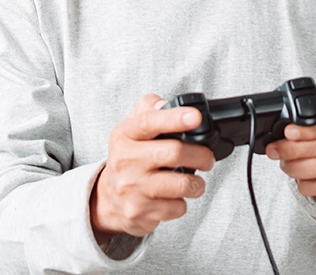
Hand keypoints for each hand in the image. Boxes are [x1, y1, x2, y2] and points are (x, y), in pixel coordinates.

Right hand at [90, 94, 214, 239]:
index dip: (175, 118)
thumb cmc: (128, 159)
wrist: (107, 199)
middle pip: (174, 153)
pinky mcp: (140, 211)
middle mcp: (126, 161)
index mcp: (125, 135)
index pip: (150, 122)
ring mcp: (132, 188)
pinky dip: (183, 202)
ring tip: (195, 181)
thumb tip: (168, 104)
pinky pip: (177, 207)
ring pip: (181, 184)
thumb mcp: (131, 128)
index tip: (196, 117)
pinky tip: (175, 197)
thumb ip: (150, 109)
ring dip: (197, 183)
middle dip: (201, 155)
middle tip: (208, 158)